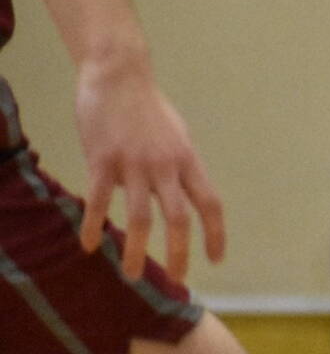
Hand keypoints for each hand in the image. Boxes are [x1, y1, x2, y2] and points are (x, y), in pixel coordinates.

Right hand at [73, 56, 225, 283]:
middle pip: (180, 217)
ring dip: (138, 251)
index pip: (211, 203)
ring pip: (141, 216)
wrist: (119, 74)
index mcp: (188, 159)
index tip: (217, 259)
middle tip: (180, 279)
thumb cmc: (147, 106)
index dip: (216, 233)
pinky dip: (95, 225)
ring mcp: (134, 163)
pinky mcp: (103, 159)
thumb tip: (172, 194)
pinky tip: (89, 244)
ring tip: (133, 276)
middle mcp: (166, 165)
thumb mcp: (175, 135)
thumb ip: (176, 167)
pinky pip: (101, 200)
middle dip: (182, 252)